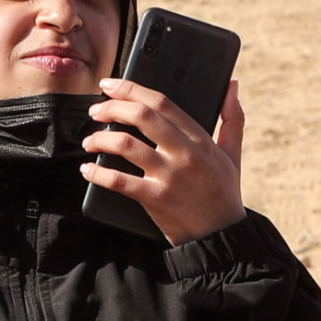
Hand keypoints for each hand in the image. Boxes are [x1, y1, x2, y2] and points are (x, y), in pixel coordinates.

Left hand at [81, 77, 245, 245]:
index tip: (110, 85)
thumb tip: (232, 84)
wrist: (221, 236)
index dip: (131, 89)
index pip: (162, 102)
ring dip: (100, 139)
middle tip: (95, 111)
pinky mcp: (156, 199)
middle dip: (111, 108)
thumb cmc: (225, 194)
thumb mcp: (232, 154)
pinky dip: (98, 173)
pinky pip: (119, 181)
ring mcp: (169, 176)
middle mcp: (184, 153)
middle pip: (141, 116)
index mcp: (200, 138)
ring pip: (126, 144)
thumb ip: (232, 117)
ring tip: (89, 140)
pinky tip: (88, 170)